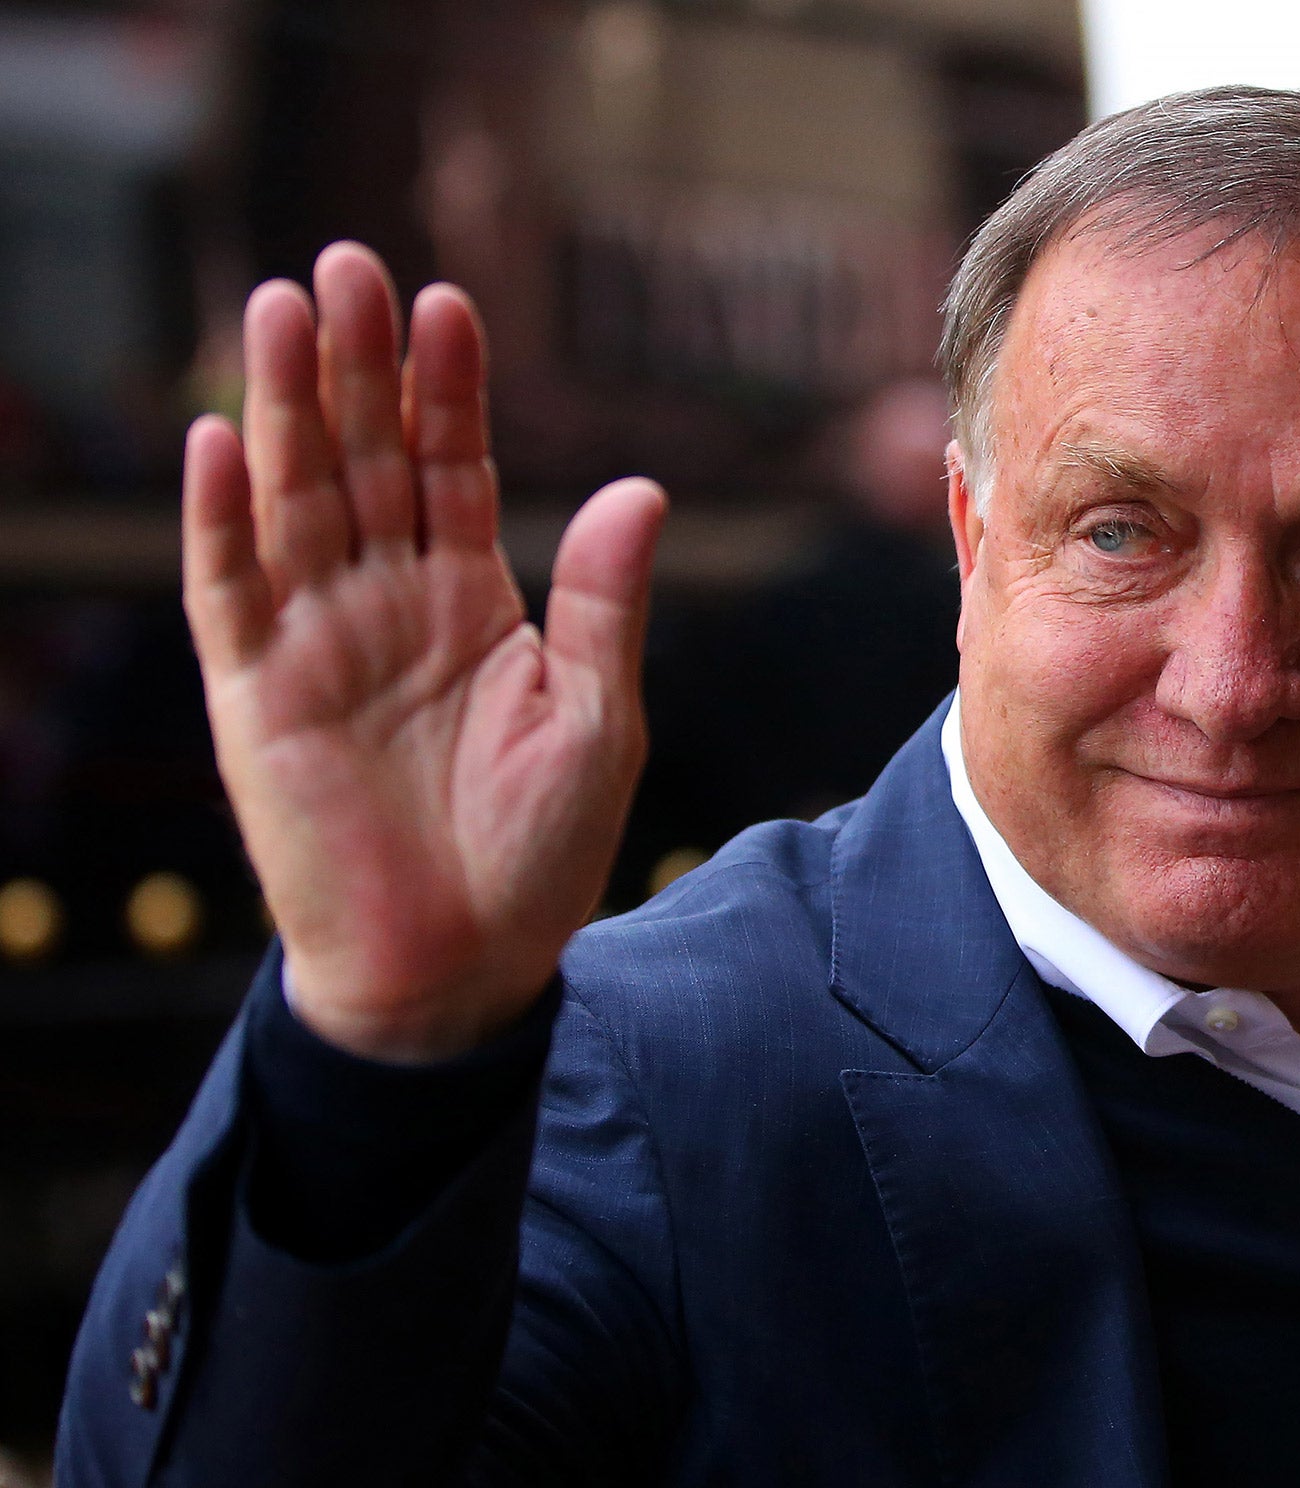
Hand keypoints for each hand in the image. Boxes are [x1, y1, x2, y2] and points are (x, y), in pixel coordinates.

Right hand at [183, 242, 665, 1061]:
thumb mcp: (596, 720)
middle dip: (356, 366)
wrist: (459, 968)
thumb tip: (641, 486)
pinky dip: (221, 521)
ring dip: (283, 408)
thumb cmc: (538, 852)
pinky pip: (231, 592)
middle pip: (366, 458)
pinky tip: (219, 442)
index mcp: (471, 600)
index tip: (451, 304)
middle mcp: (389, 602)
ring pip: (294, 499)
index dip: (449, 390)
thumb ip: (605, 605)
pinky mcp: (255, 694)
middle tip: (352, 266)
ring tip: (282, 308)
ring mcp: (317, 641)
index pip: (454, 468)